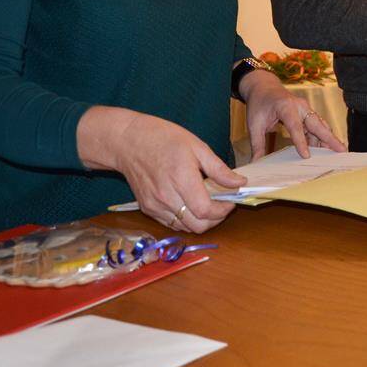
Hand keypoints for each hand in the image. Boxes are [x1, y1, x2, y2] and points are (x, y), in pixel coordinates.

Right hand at [78, 107, 242, 233]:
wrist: (127, 142)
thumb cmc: (163, 139)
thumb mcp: (197, 147)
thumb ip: (219, 169)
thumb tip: (239, 183)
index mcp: (181, 179)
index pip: (205, 211)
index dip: (223, 211)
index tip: (230, 201)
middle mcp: (166, 197)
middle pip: (197, 226)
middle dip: (215, 220)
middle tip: (222, 205)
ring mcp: (155, 206)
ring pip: (184, 227)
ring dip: (200, 221)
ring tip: (207, 204)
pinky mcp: (147, 208)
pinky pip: (171, 223)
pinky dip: (185, 219)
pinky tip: (190, 204)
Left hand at [241, 69, 345, 157]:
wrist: (263, 87)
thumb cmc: (259, 104)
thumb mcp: (253, 124)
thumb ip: (257, 144)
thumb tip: (256, 162)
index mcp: (285, 106)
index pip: (295, 126)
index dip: (301, 142)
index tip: (306, 156)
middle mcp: (300, 106)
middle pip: (317, 124)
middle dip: (330, 138)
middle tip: (341, 151)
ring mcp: (306, 109)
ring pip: (319, 126)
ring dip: (328, 139)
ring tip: (338, 153)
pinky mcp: (307, 113)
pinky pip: (316, 127)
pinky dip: (322, 137)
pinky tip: (326, 149)